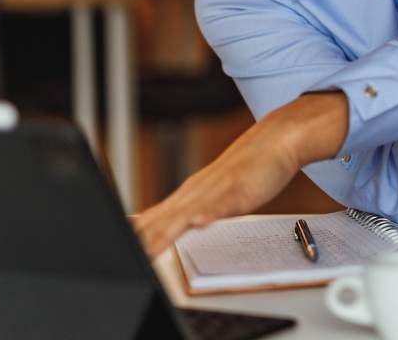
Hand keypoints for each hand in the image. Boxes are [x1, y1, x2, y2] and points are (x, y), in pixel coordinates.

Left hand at [132, 91, 347, 256]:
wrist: (276, 140)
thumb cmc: (247, 169)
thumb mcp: (213, 192)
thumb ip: (189, 207)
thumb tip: (171, 224)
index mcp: (188, 194)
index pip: (153, 219)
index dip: (136, 236)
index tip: (122, 251)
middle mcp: (196, 191)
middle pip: (163, 220)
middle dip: (145, 240)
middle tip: (130, 257)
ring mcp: (216, 190)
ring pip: (187, 214)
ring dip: (167, 232)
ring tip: (152, 249)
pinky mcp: (239, 190)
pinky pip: (222, 204)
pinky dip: (209, 214)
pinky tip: (199, 223)